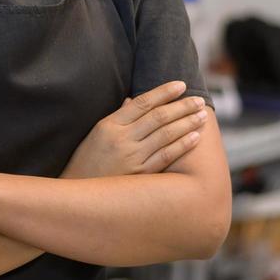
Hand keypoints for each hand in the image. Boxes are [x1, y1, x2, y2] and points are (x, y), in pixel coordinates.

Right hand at [61, 81, 209, 177]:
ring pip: (166, 135)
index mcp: (109, 125)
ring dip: (187, 123)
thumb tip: (134, 101)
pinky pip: (166, 156)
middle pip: (159, 117)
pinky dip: (182, 145)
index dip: (164, 92)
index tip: (181, 85)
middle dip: (182, 107)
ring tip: (202, 116)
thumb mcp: (96, 134)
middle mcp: (122, 139)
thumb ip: (118, 117)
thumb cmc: (86, 162)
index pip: (143, 102)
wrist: (77, 194)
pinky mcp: (140, 175)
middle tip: (199, 100)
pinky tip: (195, 137)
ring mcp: (132, 157)